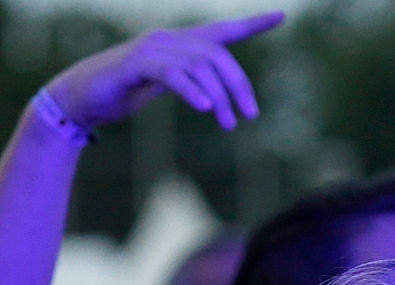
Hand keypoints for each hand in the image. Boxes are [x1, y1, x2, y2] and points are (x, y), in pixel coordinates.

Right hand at [45, 11, 282, 130]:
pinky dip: (191, 90)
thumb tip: (214, 95)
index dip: (251, 25)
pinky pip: (171, 74)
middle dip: (239, 85)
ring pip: (199, 66)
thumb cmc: (124, 92)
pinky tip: (205, 107)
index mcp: (179, 44)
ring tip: (229, 124)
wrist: (82, 97)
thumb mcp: (163, 85)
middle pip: (217, 55)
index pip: (222, 31)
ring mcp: (151, 49)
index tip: (279, 17)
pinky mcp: (136, 64)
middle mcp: (168, 39)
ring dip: (220, 97)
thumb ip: (188, 82)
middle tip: (249, 116)